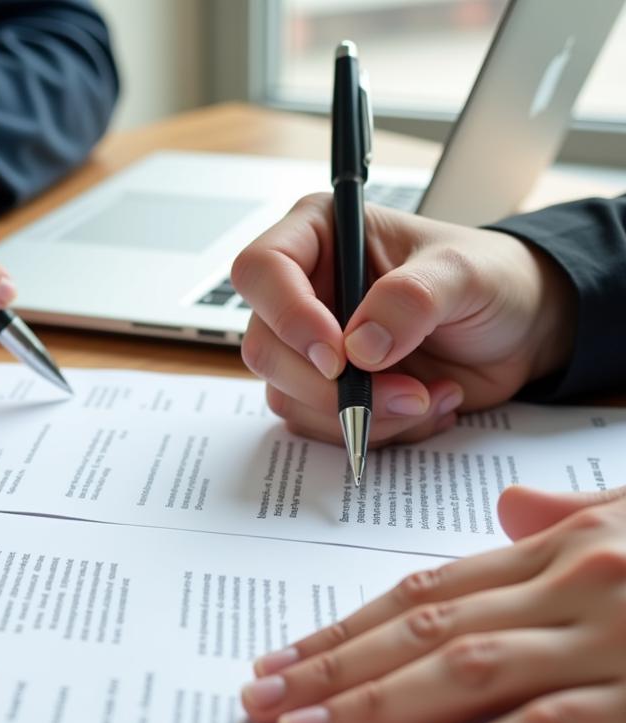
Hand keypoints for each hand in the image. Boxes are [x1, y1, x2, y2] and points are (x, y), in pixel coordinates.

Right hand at [231, 193, 575, 446]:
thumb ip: (412, 299)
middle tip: (402, 391)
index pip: (261, 271)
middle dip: (331, 387)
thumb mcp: (464, 273)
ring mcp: (310, 345)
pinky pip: (319, 426)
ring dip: (361, 414)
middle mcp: (303, 290)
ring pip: (289, 396)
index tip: (338, 356)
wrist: (518, 331)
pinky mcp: (326, 389)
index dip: (288, 316)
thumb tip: (359, 348)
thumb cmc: (490, 279)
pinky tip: (423, 405)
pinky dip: (374, 430)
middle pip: (265, 348)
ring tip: (428, 395)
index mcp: (320, 235)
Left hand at [240, 485, 625, 722]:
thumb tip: (508, 509)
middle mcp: (574, 584)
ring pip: (464, 670)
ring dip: (373, 704)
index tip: (285, 657)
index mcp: (566, 548)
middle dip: (332, 667)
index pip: (430, 592)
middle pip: (424, 629)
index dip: (349, 627)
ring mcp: (609, 641)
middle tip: (260, 699)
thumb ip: (572, 518)